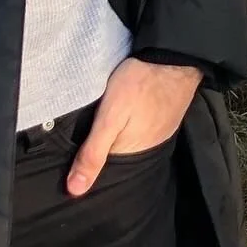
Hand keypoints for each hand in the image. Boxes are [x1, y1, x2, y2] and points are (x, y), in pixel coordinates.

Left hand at [67, 57, 200, 196]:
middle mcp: (149, 149)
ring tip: (101, 122)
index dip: (87, 162)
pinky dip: (132, 124)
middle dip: (102, 149)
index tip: (71, 153)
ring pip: (130, 141)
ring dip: (117, 135)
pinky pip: (143, 129)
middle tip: (83, 132)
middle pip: (118, 155)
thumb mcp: (110, 115)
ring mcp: (160, 132)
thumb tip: (74, 191)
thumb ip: (93, 152)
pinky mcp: (165, 116)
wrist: (175, 55)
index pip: (104, 170)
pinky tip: (125, 113)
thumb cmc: (139, 82)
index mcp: (133, 154)